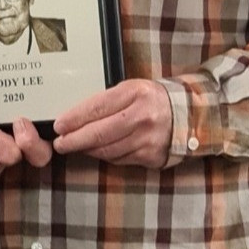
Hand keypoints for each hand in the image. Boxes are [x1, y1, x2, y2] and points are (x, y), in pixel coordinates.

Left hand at [52, 79, 180, 168]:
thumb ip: (107, 101)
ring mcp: (148, 139)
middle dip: (74, 139)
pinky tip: (96, 151)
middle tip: (60, 143)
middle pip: (100, 132)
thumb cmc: (152, 99)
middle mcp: (143, 116)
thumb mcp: (131, 89)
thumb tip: (75, 118)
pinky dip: (104, 156)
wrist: (189, 114)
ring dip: (87, 149)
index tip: (59, 125)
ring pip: (107, 149)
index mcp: (135, 93)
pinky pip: (119, 159)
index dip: (74, 119)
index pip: (97, 107)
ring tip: (74, 146)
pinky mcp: (151, 157)